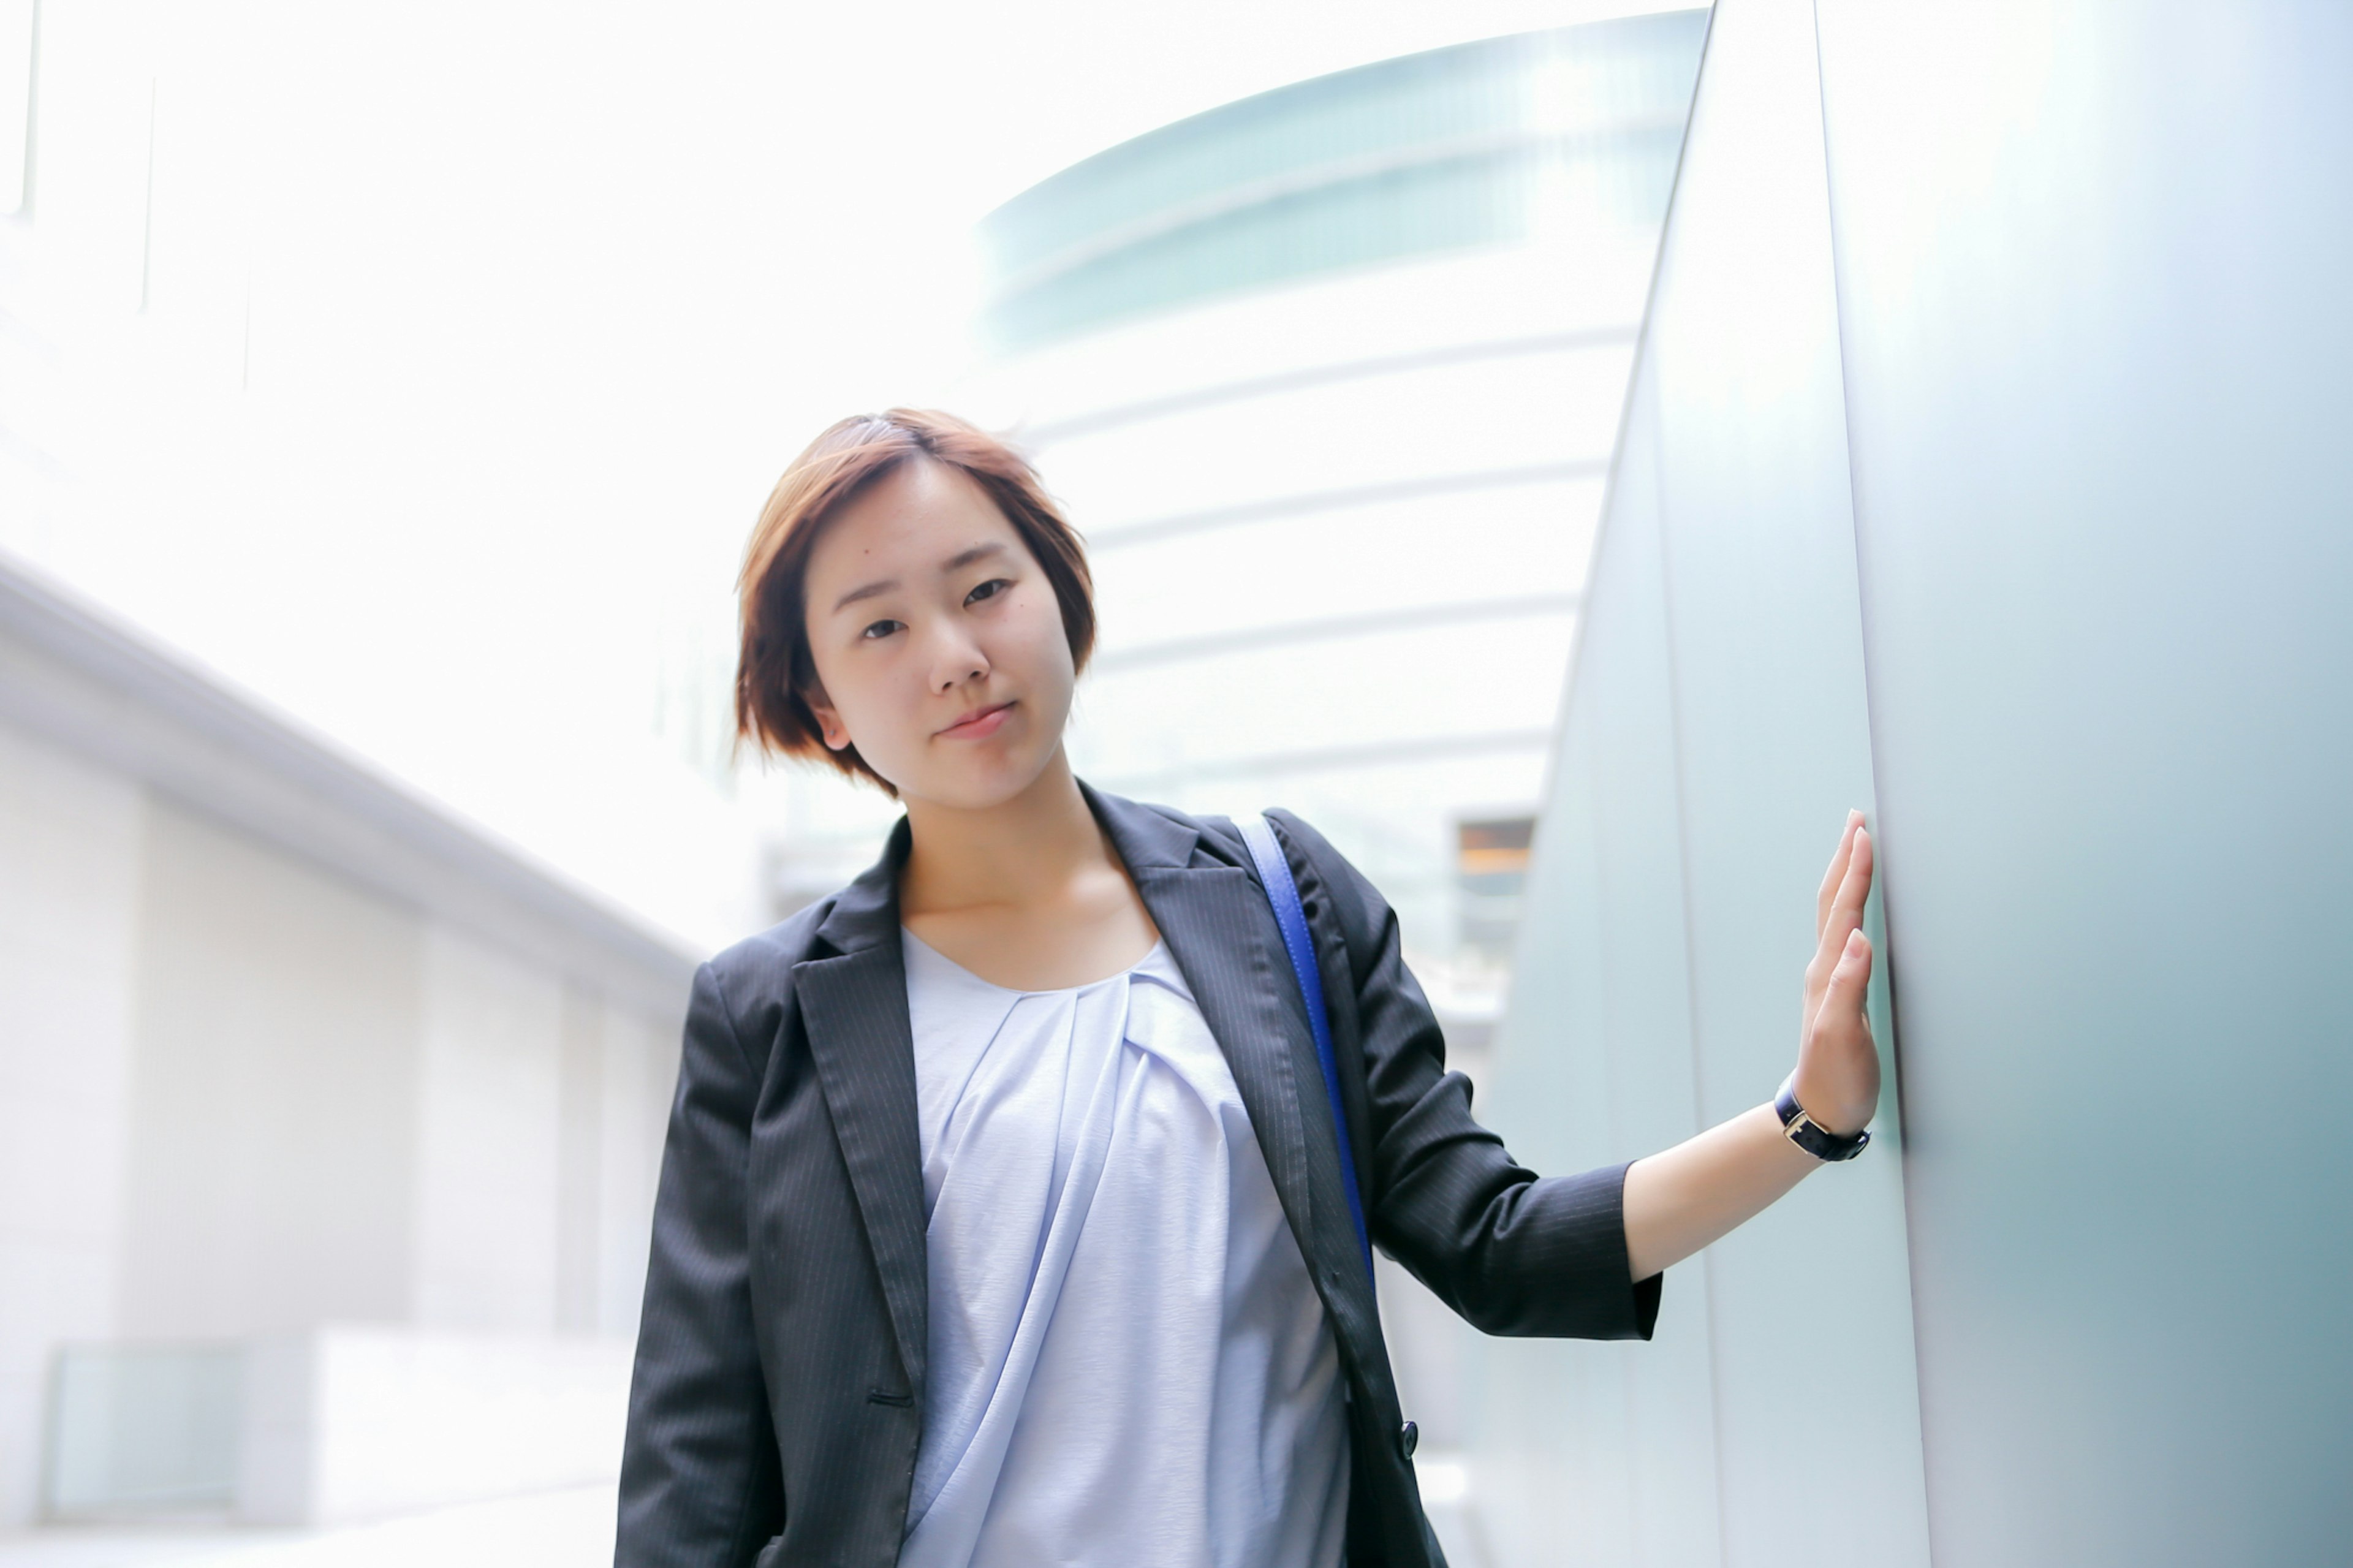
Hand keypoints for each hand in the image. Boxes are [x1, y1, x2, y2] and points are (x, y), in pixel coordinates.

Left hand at [1793, 811, 1879, 1136]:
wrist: (1821, 1110)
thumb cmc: (1836, 1077)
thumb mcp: (1843, 1036)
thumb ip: (1849, 987)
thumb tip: (1857, 938)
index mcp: (1828, 974)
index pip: (1843, 911)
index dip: (1855, 871)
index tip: (1863, 832)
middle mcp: (1825, 968)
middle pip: (1834, 902)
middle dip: (1846, 859)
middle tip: (1857, 820)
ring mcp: (1830, 978)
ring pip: (1837, 914)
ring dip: (1847, 877)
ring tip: (1857, 847)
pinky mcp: (1839, 991)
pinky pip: (1844, 934)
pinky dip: (1852, 907)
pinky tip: (1858, 907)